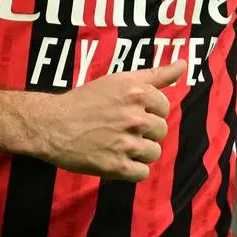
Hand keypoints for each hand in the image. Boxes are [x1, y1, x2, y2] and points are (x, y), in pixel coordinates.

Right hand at [29, 61, 187, 181]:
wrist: (52, 124)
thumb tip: (184, 63)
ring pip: (153, 153)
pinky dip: (131, 169)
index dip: (148, 111)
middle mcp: (134, 117)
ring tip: (117, 143)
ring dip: (139, 151)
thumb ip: (156, 75)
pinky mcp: (117, 166)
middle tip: (120, 127)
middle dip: (145, 131)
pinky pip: (142, 172)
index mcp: (137, 93)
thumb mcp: (120, 79)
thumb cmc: (86, 100)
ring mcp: (126, 143)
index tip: (129, 111)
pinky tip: (116, 158)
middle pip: (161, 131)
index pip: (164, 108)